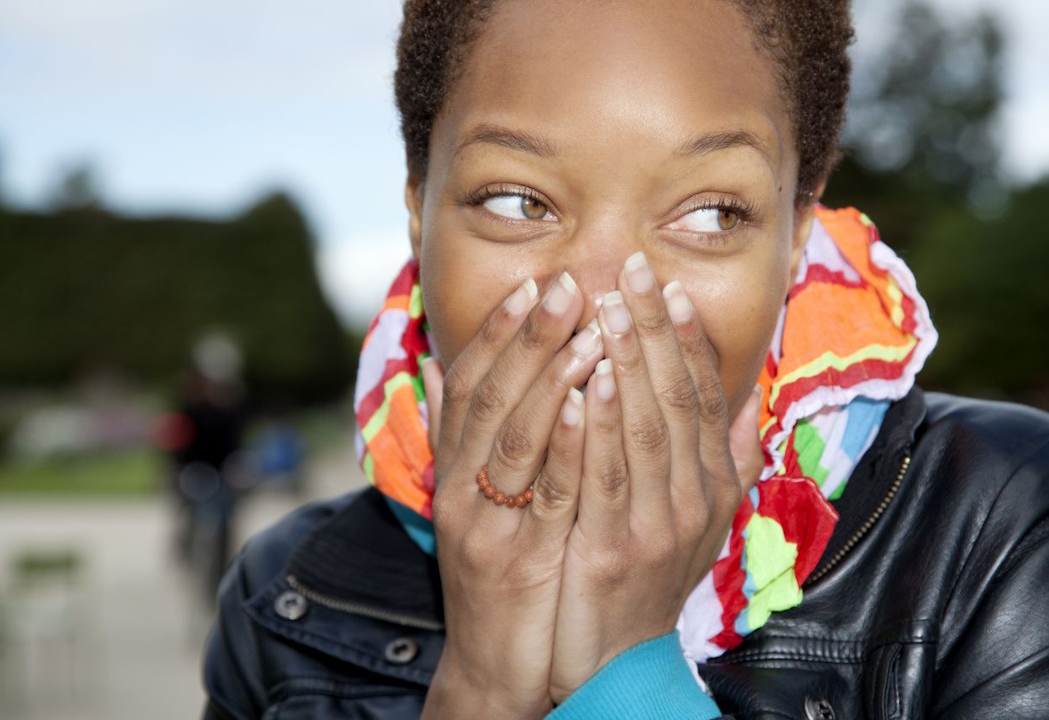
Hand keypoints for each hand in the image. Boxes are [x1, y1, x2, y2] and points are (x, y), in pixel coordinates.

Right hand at [420, 273, 604, 719]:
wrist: (497, 662)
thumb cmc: (504, 571)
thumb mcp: (483, 498)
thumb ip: (475, 435)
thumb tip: (459, 367)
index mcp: (456, 467)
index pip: (472, 382)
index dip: (501, 330)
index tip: (537, 282)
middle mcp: (461, 487)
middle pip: (490, 396)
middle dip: (531, 334)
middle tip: (569, 281)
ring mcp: (486, 523)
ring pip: (514, 434)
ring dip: (551, 375)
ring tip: (590, 325)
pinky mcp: (516, 559)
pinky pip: (544, 494)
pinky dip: (566, 443)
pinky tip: (591, 402)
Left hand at [548, 253, 763, 702]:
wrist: (618, 662)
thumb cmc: (648, 577)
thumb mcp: (699, 518)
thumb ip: (723, 455)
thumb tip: (747, 392)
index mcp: (712, 484)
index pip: (704, 396)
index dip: (687, 338)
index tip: (667, 285)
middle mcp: (695, 498)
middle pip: (676, 398)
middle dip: (653, 329)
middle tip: (632, 268)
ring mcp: (658, 524)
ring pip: (645, 428)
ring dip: (627, 362)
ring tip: (608, 306)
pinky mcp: (614, 549)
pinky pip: (605, 477)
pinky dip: (597, 427)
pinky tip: (585, 383)